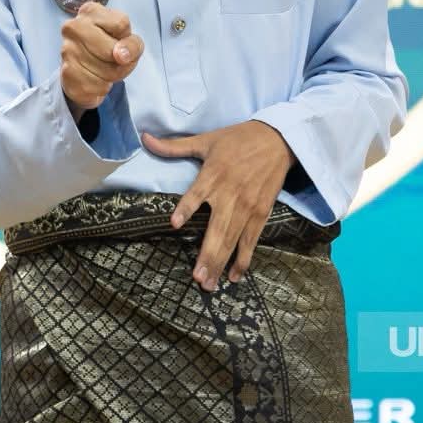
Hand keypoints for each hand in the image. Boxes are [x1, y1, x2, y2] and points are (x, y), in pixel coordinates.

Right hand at [60, 2, 144, 115]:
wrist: (83, 71)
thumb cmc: (108, 48)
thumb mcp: (129, 41)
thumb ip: (132, 45)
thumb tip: (121, 55)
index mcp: (90, 11)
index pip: (121, 24)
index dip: (127, 38)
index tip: (118, 39)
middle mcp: (73, 26)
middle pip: (113, 50)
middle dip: (121, 61)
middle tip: (114, 60)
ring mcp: (67, 49)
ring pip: (106, 70)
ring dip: (112, 75)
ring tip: (104, 69)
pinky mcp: (66, 72)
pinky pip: (97, 84)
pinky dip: (101, 86)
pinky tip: (94, 78)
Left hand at [140, 121, 295, 291]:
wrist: (277, 140)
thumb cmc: (237, 139)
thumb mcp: (206, 140)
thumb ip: (174, 146)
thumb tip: (145, 138)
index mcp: (214, 174)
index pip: (197, 194)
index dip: (186, 208)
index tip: (174, 224)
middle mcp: (231, 194)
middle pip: (218, 228)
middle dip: (208, 255)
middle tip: (197, 277)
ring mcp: (247, 206)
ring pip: (233, 240)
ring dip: (221, 263)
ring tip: (210, 284)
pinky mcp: (261, 213)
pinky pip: (251, 240)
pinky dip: (243, 259)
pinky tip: (234, 276)